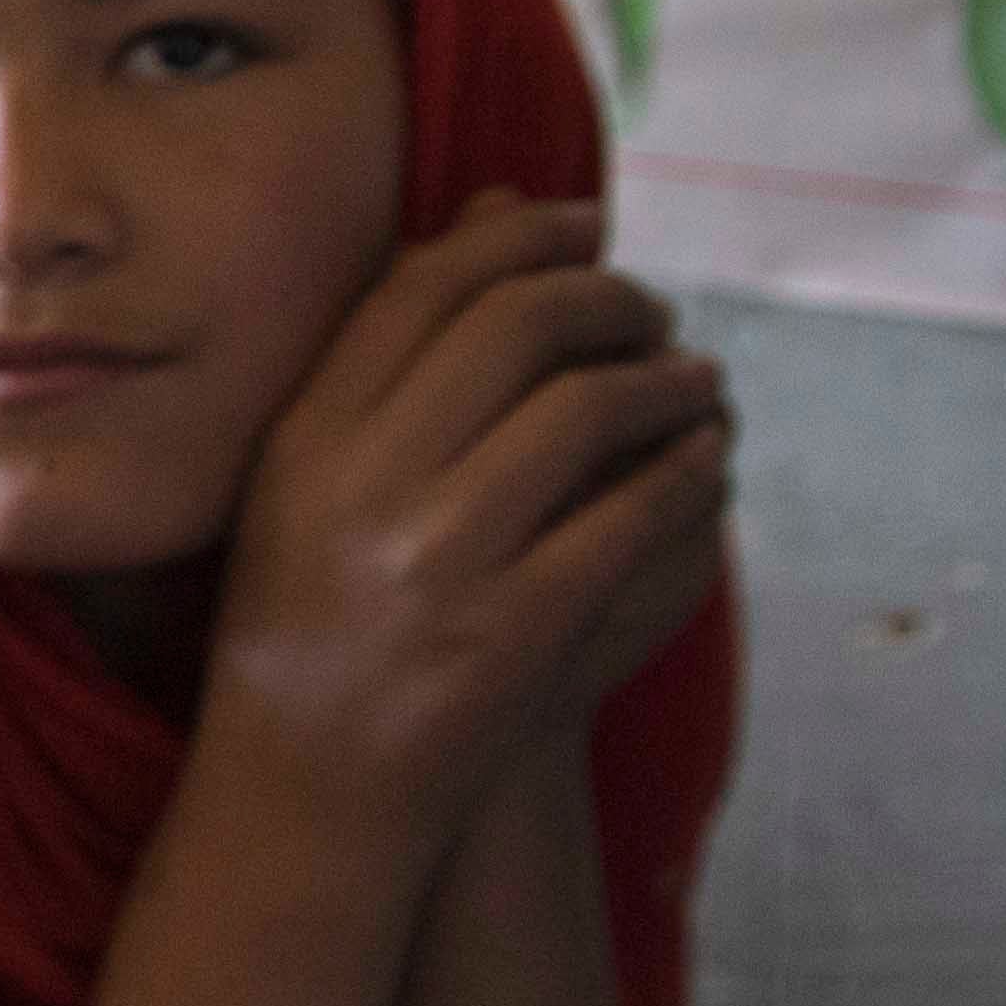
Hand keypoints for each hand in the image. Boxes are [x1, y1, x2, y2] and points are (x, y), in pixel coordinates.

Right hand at [211, 194, 731, 841]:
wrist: (304, 792)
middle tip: (652, 308)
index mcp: (301, 441)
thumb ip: (389, 356)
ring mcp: (439, 560)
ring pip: (592, 408)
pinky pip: (635, 514)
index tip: (584, 228)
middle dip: (611, 297)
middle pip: (519, 326)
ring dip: (667, 379)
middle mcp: (360, 487)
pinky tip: (704, 461)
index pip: (424, 287)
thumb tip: (500, 213)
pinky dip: (687, 472)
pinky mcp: (517, 628)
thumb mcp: (306, 484)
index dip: (522, 238)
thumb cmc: (306, 624)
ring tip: (693, 380)